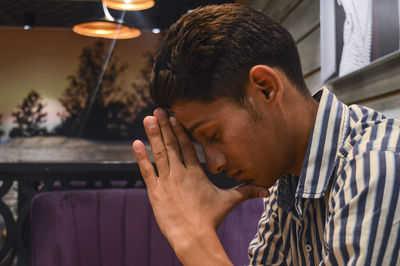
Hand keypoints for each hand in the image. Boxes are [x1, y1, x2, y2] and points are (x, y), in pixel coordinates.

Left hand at [132, 108, 268, 263]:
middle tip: (157, 110)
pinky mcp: (155, 192)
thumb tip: (267, 191)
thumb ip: (246, 192)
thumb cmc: (211, 219)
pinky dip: (141, 157)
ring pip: (159, 153)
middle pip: (172, 145)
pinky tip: (136, 143)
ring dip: (153, 135)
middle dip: (164, 126)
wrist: (193, 236)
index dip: (179, 130)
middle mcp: (181, 173)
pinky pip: (147, 171)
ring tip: (147, 118)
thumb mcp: (229, 202)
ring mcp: (167, 181)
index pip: (187, 146)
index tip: (173, 117)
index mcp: (196, 172)